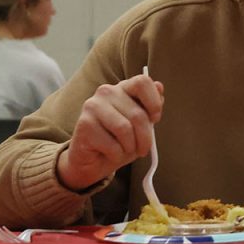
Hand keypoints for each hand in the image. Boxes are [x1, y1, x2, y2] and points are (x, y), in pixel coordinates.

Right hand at [58, 74, 163, 190]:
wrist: (93, 161)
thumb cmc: (120, 141)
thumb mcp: (141, 125)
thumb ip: (151, 107)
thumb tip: (159, 86)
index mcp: (123, 88)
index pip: (142, 82)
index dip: (154, 102)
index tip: (155, 119)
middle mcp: (106, 92)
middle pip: (137, 114)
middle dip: (145, 138)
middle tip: (144, 150)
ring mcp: (93, 106)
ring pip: (124, 129)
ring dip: (130, 147)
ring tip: (126, 151)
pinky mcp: (84, 124)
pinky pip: (112, 144)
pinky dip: (117, 155)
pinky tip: (111, 154)